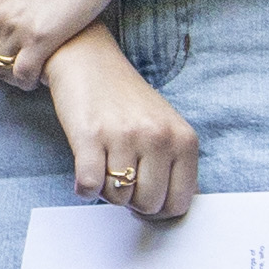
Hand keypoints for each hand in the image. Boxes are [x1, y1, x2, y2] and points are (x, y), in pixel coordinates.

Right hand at [45, 26, 192, 219]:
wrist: (88, 59)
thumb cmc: (125, 99)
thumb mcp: (165, 127)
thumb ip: (176, 166)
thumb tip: (175, 209)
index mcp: (184, 139)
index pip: (180, 203)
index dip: (159, 209)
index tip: (145, 197)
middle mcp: (158, 137)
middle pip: (149, 205)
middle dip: (132, 201)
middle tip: (122, 179)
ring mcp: (124, 136)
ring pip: (118, 198)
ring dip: (106, 190)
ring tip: (104, 164)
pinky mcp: (89, 136)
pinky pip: (89, 187)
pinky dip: (84, 187)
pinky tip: (86, 167)